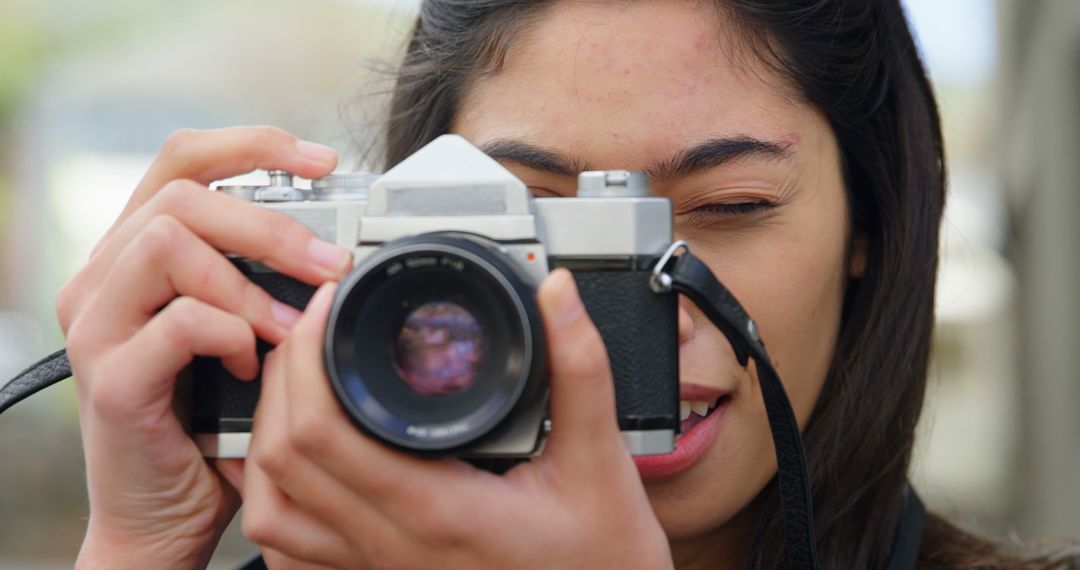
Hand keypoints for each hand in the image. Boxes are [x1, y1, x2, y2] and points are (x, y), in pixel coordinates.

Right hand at [55, 127, 352, 567]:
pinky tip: (251, 365)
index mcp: (138, 253)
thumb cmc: (214, 420)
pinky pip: (178, 322)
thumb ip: (264, 282)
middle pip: (182, 194)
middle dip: (271, 222)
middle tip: (330, 263)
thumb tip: (339, 244)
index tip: (324, 161)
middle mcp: (104, 277)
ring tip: (291, 323)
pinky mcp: (110, 378)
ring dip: (250, 279)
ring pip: (170, 243)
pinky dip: (231, 334)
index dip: (252, 146)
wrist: (168, 513)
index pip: (182, 161)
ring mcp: (97, 325)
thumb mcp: (244, 332)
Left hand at [230, 270, 673, 569]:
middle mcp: (394, 544)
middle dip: (283, 377)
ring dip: (267, 434)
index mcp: (438, 509)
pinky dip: (278, 491)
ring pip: (274, 506)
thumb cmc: (602, 560)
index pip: (322, 432)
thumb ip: (580, 371)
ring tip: (298, 381)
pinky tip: (299, 456)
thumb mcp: (601, 461)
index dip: (308, 357)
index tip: (334, 307)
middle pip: (282, 458)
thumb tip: (558, 296)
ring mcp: (380, 566)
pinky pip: (293, 544)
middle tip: (316, 326)